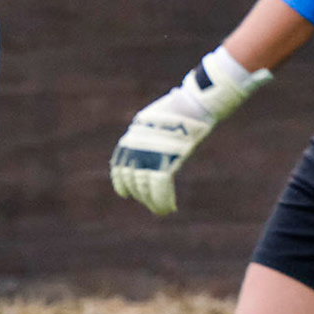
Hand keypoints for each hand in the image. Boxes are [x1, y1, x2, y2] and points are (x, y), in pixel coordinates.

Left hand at [110, 48, 270, 215]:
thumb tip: (146, 147)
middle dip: (142, 196)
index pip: (119, 166)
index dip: (121, 183)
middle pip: (132, 180)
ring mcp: (150, 153)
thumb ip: (146, 136)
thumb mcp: (153, 121)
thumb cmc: (179, 110)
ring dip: (153, 203)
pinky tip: (169, 209)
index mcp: (131, 137)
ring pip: (145, 187)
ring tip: (162, 210)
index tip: (125, 194)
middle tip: (153, 205)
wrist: (194, 103)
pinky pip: (160, 187)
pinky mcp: (167, 158)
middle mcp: (136, 147)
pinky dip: (163, 201)